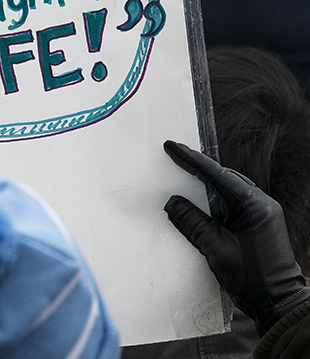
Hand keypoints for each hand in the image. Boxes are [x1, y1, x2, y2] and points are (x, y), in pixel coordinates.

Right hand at [163, 140, 309, 334]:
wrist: (279, 304)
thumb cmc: (252, 277)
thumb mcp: (215, 248)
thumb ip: (192, 222)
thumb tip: (172, 202)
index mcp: (253, 205)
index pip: (216, 175)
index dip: (191, 160)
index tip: (172, 147)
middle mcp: (261, 205)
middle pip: (224, 178)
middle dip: (199, 169)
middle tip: (175, 158)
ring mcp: (263, 215)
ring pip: (229, 191)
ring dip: (207, 186)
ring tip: (183, 178)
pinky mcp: (260, 225)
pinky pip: (234, 204)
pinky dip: (216, 201)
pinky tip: (201, 204)